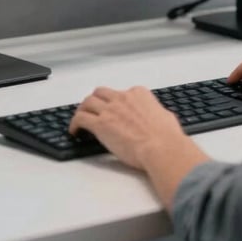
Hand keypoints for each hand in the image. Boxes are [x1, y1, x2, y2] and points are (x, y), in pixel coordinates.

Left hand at [69, 85, 188, 169]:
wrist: (161, 147)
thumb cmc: (167, 136)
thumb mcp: (165, 117)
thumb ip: (156, 113)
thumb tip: (158, 118)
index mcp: (139, 94)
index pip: (122, 93)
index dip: (116, 102)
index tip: (114, 111)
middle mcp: (122, 98)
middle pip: (101, 93)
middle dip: (96, 101)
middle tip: (93, 110)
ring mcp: (110, 110)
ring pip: (88, 102)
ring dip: (83, 109)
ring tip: (80, 119)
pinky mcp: (100, 124)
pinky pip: (81, 119)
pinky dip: (75, 123)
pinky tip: (75, 131)